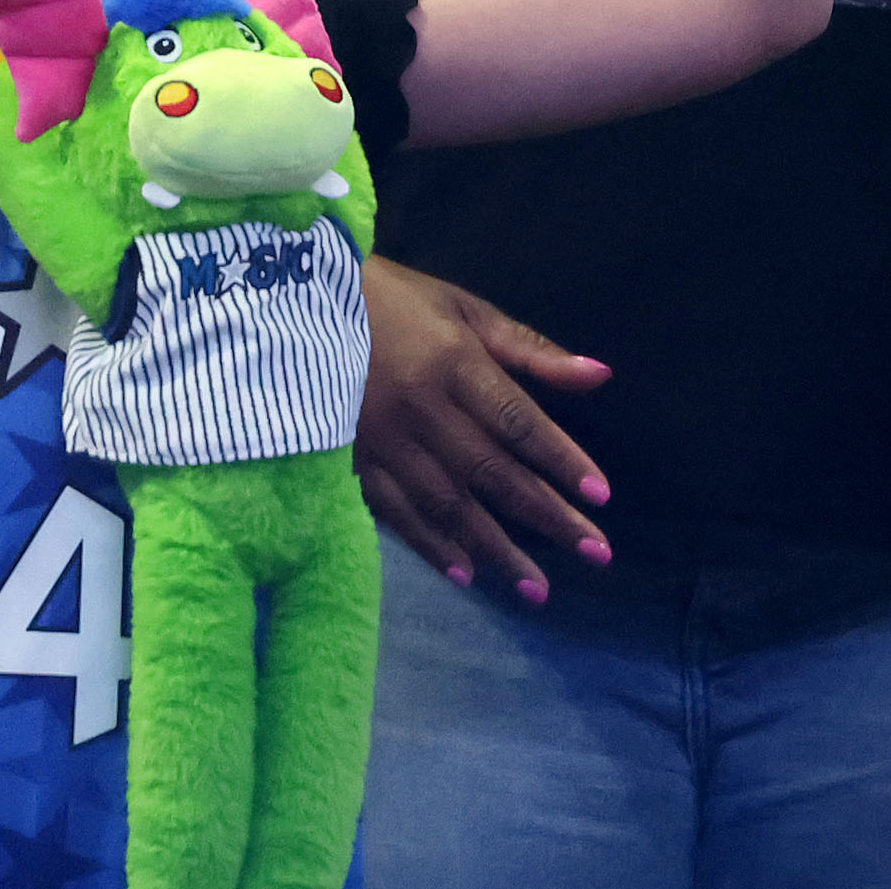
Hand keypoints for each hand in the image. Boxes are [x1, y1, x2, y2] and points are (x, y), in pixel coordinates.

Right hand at [356, 255, 615, 601]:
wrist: (288, 301)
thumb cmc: (391, 302)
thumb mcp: (462, 309)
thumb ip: (528, 349)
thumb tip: (600, 375)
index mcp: (453, 364)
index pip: (518, 420)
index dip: (560, 459)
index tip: (601, 496)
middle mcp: (421, 408)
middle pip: (492, 470)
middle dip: (546, 515)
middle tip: (595, 554)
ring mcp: (381, 439)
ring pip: (446, 502)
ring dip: (495, 547)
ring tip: (536, 589)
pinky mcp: (347, 458)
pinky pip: (393, 509)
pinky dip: (429, 543)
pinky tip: (464, 573)